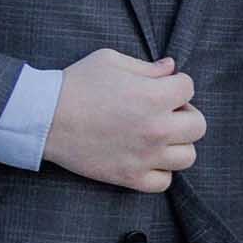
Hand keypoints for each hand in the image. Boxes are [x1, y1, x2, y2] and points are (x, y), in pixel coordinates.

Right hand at [45, 49, 201, 191]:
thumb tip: (170, 68)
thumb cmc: (75, 84)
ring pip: (188, 156)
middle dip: (185, 114)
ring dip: (177, 144)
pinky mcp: (130, 177)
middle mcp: (156, 128)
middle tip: (165, 112)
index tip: (162, 86)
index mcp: (154, 96)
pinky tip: (146, 158)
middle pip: (199, 125)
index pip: (189, 87)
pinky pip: (164, 182)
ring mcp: (145, 156)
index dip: (176, 83)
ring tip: (158, 136)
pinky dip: (160, 172)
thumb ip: (146, 66)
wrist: (43, 117)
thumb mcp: (110, 61)